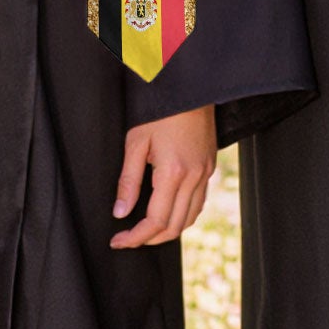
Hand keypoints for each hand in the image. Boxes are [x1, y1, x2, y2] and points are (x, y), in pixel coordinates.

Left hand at [110, 104, 216, 248]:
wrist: (190, 87)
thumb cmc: (161, 110)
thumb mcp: (136, 142)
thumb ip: (128, 181)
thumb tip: (120, 212)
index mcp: (173, 172)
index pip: (155, 221)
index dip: (135, 237)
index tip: (118, 241)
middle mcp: (194, 176)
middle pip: (174, 226)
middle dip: (150, 239)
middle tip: (128, 238)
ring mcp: (205, 172)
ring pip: (190, 217)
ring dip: (168, 230)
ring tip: (146, 230)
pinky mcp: (210, 166)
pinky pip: (199, 202)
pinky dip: (183, 215)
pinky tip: (168, 211)